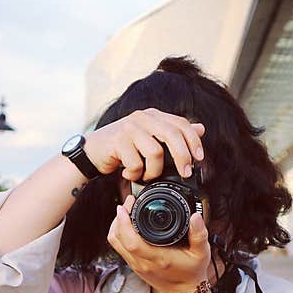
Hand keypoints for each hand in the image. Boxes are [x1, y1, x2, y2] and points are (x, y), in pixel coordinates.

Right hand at [83, 108, 204, 180]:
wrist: (92, 152)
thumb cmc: (123, 147)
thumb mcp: (150, 139)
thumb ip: (173, 134)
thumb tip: (201, 129)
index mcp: (154, 116)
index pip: (181, 124)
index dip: (193, 141)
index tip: (199, 158)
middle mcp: (142, 118)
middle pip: (172, 135)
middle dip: (183, 157)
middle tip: (186, 173)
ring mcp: (129, 128)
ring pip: (155, 151)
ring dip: (154, 171)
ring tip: (146, 176)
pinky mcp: (117, 141)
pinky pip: (136, 163)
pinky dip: (135, 174)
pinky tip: (129, 174)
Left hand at [107, 194, 210, 292]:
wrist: (182, 292)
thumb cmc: (191, 273)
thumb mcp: (201, 253)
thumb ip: (200, 234)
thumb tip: (195, 217)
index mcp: (157, 259)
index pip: (131, 241)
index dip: (124, 222)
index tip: (126, 206)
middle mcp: (142, 262)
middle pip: (118, 238)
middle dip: (119, 218)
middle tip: (129, 203)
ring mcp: (136, 265)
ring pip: (115, 242)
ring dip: (117, 225)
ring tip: (126, 211)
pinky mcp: (133, 265)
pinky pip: (119, 246)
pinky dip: (119, 233)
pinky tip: (128, 224)